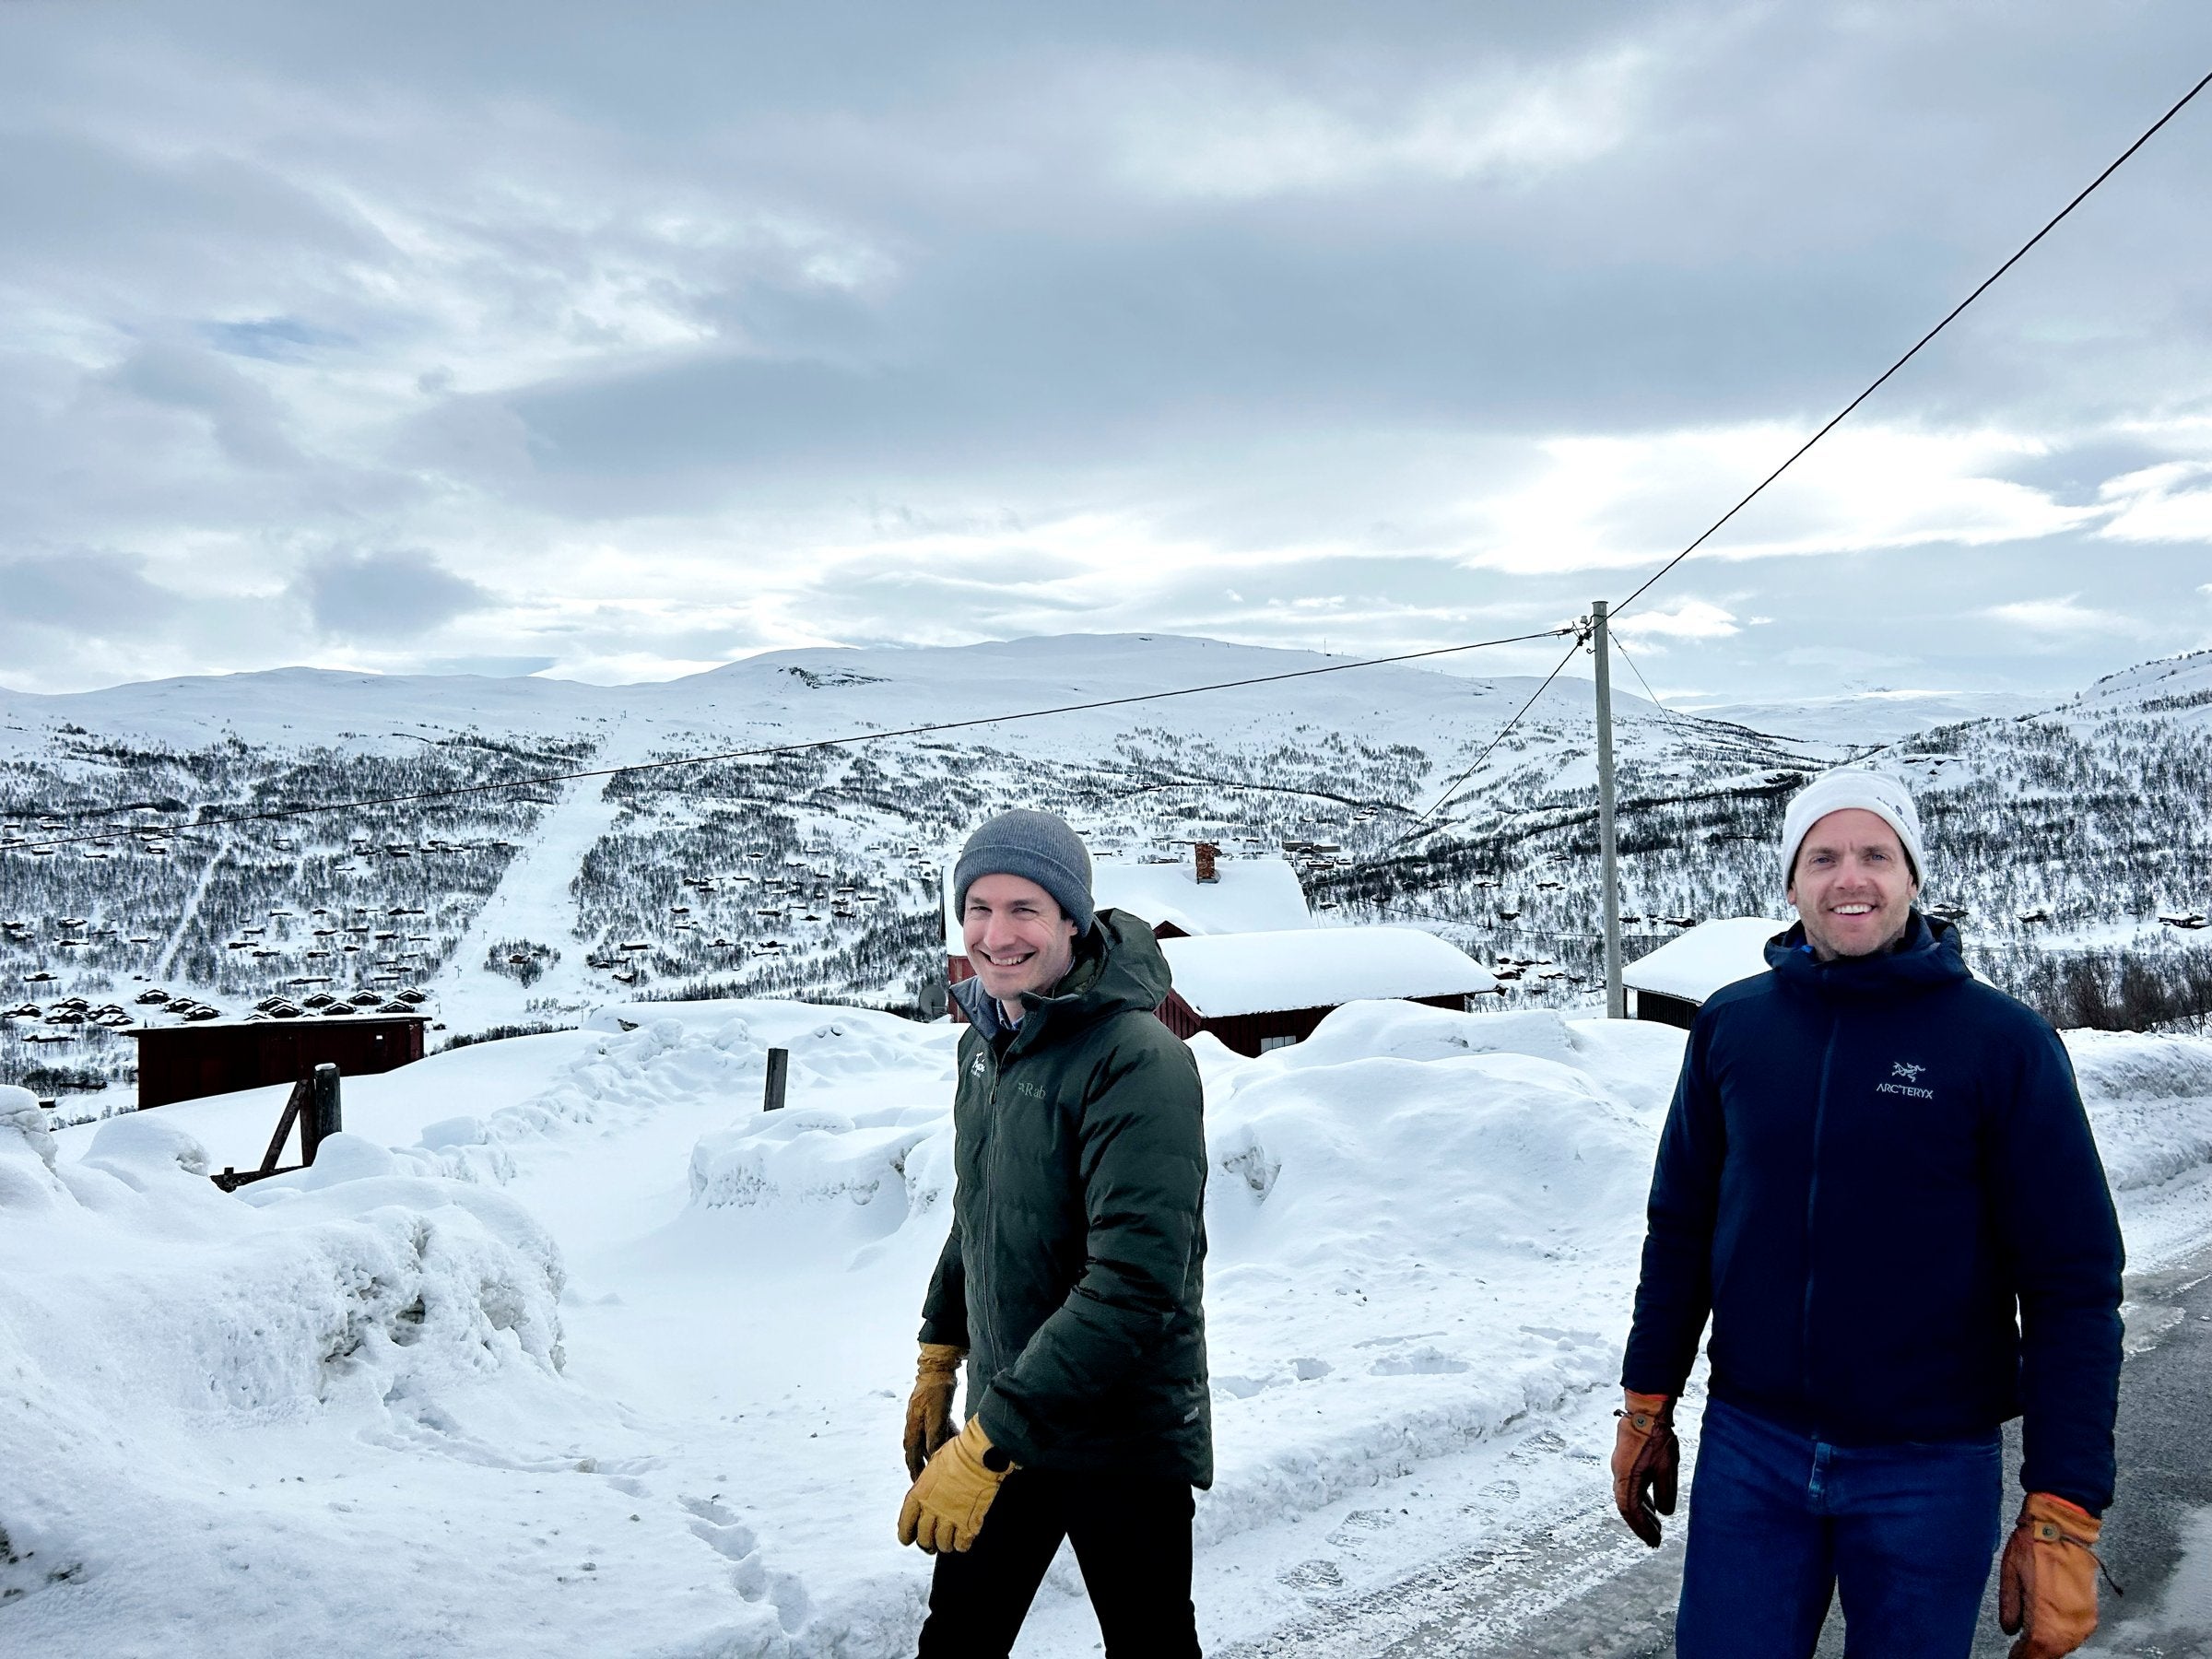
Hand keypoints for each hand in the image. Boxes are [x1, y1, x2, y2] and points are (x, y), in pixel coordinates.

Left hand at [898, 1417, 1012, 1553]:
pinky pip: (961, 1545)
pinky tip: (964, 1538)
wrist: (978, 1454)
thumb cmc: (958, 1452)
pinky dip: (962, 1544)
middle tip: (932, 1543)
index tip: (908, 1538)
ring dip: (945, 1545)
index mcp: (919, 1495)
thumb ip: (927, 1485)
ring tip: (949, 1541)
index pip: (905, 1525)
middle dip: (927, 1543)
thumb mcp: (933, 1467)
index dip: (906, 1535)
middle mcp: (932, 1510)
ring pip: (942, 1545)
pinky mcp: (969, 1523)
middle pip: (924, 1539)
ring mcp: (951, 1518)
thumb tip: (927, 1495)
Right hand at [903, 1342, 963, 1480]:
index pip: (911, 1454)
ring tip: (942, 1465)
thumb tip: (933, 1454)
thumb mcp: (937, 1414)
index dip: (915, 1470)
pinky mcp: (933, 1411)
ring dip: (934, 1452)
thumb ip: (935, 1435)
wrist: (939, 1366)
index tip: (918, 1483)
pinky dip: (942, 1438)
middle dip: (922, 1465)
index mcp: (912, 1426)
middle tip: (928, 1480)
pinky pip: (936, 1430)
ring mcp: (923, 1417)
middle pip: (917, 1450)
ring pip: (927, 1440)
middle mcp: (915, 1424)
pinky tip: (952, 1442)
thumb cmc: (936, 1389)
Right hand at [1611, 1390, 1677, 1547]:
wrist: (1644, 1410)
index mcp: (1627, 1479)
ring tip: (1656, 1526)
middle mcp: (1619, 1475)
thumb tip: (1665, 1512)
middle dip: (1641, 1525)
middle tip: (1654, 1539)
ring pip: (1628, 1497)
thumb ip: (1665, 1493)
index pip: (1631, 1511)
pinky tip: (1652, 1505)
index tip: (1653, 1541)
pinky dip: (1641, 1500)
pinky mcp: (1625, 1461)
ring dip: (1641, 1513)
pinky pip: (1630, 1487)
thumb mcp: (1665, 1468)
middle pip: (1627, 1507)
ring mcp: (1620, 1467)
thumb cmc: (1655, 1437)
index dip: (1642, 1528)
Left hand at [1998, 1493, 2104, 1657]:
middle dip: (2035, 1654)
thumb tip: (2010, 1629)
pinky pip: (2074, 1634)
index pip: (2034, 1652)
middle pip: (2050, 1652)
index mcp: (2047, 1617)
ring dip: (2048, 1647)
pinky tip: (2048, 1631)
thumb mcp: (2010, 1572)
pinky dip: (2060, 1637)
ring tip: (2030, 1643)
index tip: (2013, 1657)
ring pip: (2064, 1645)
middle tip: (2020, 1652)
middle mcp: (2069, 1623)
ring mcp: (2083, 1619)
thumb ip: (2010, 1606)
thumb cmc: (2034, 1544)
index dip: (2022, 1657)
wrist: (2064, 1526)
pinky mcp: (2091, 1611)